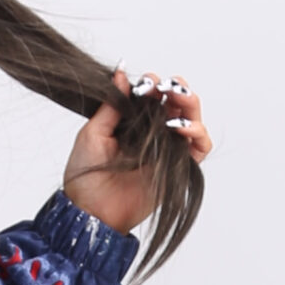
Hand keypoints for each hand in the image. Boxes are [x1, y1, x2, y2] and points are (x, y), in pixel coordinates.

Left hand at [63, 69, 213, 232]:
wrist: (91, 211)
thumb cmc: (84, 177)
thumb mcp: (92, 134)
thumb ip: (111, 105)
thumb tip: (121, 74)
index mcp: (131, 123)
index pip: (152, 95)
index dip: (153, 85)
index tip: (147, 83)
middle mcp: (152, 134)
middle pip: (176, 104)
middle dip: (177, 89)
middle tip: (168, 87)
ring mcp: (166, 150)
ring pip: (191, 120)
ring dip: (190, 105)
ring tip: (179, 99)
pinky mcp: (178, 169)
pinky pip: (199, 148)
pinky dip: (198, 133)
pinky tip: (181, 127)